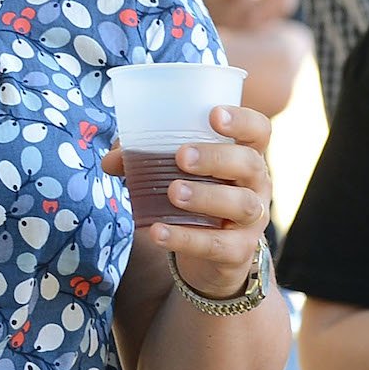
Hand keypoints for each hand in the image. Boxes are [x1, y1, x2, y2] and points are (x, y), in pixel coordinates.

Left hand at [103, 103, 272, 297]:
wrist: (211, 255)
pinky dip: (186, 239)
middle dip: (216, 158)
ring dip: (206, 196)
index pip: (258, 131)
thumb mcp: (175, 172)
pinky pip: (218, 245)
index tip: (214, 114)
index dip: (242, 120)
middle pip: (249, 164)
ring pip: (242, 205)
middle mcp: (255, 185)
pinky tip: (158, 232)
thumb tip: (111, 160)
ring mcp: (252, 219)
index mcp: (243, 155)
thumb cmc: (195, 195)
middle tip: (181, 157)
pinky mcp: (239, 251)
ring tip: (173, 192)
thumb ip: (145, 159)